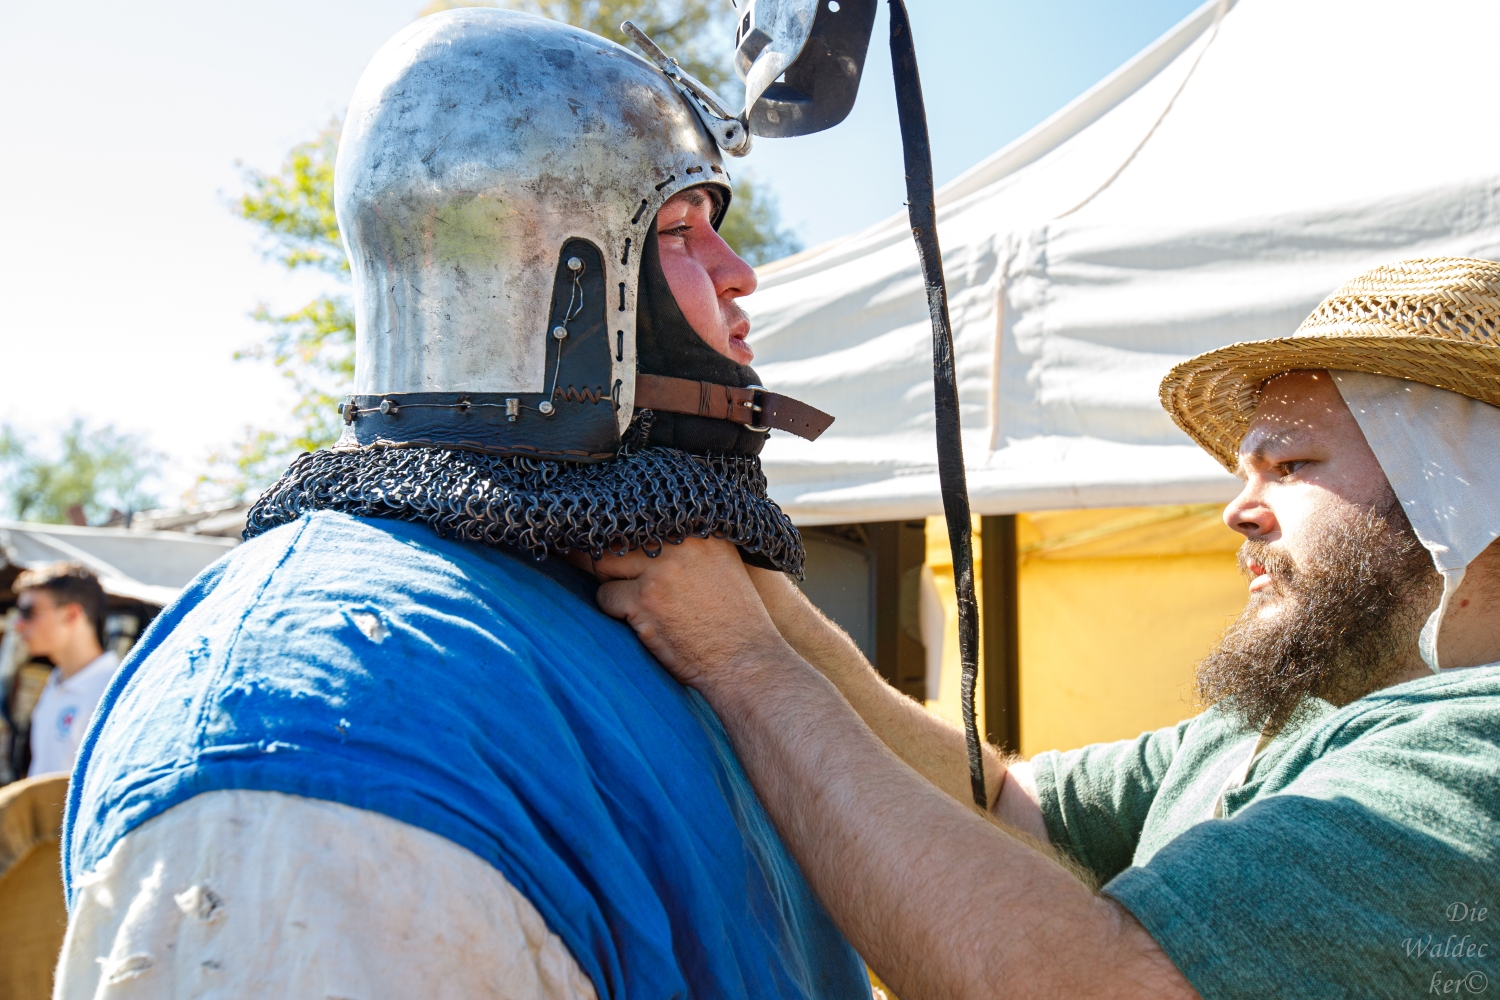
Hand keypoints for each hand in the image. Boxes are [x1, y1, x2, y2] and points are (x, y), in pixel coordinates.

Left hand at [594, 538, 787, 688]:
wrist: (746, 661)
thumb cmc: (733, 618)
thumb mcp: (720, 563)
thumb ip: (684, 543)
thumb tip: (634, 530)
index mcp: (699, 528)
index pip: (642, 517)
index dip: (631, 538)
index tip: (635, 557)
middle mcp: (680, 542)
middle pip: (618, 537)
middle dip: (616, 561)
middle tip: (635, 585)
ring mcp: (660, 570)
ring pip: (603, 563)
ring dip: (614, 584)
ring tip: (643, 604)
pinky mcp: (644, 600)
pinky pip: (604, 597)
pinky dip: (615, 612)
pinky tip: (645, 623)